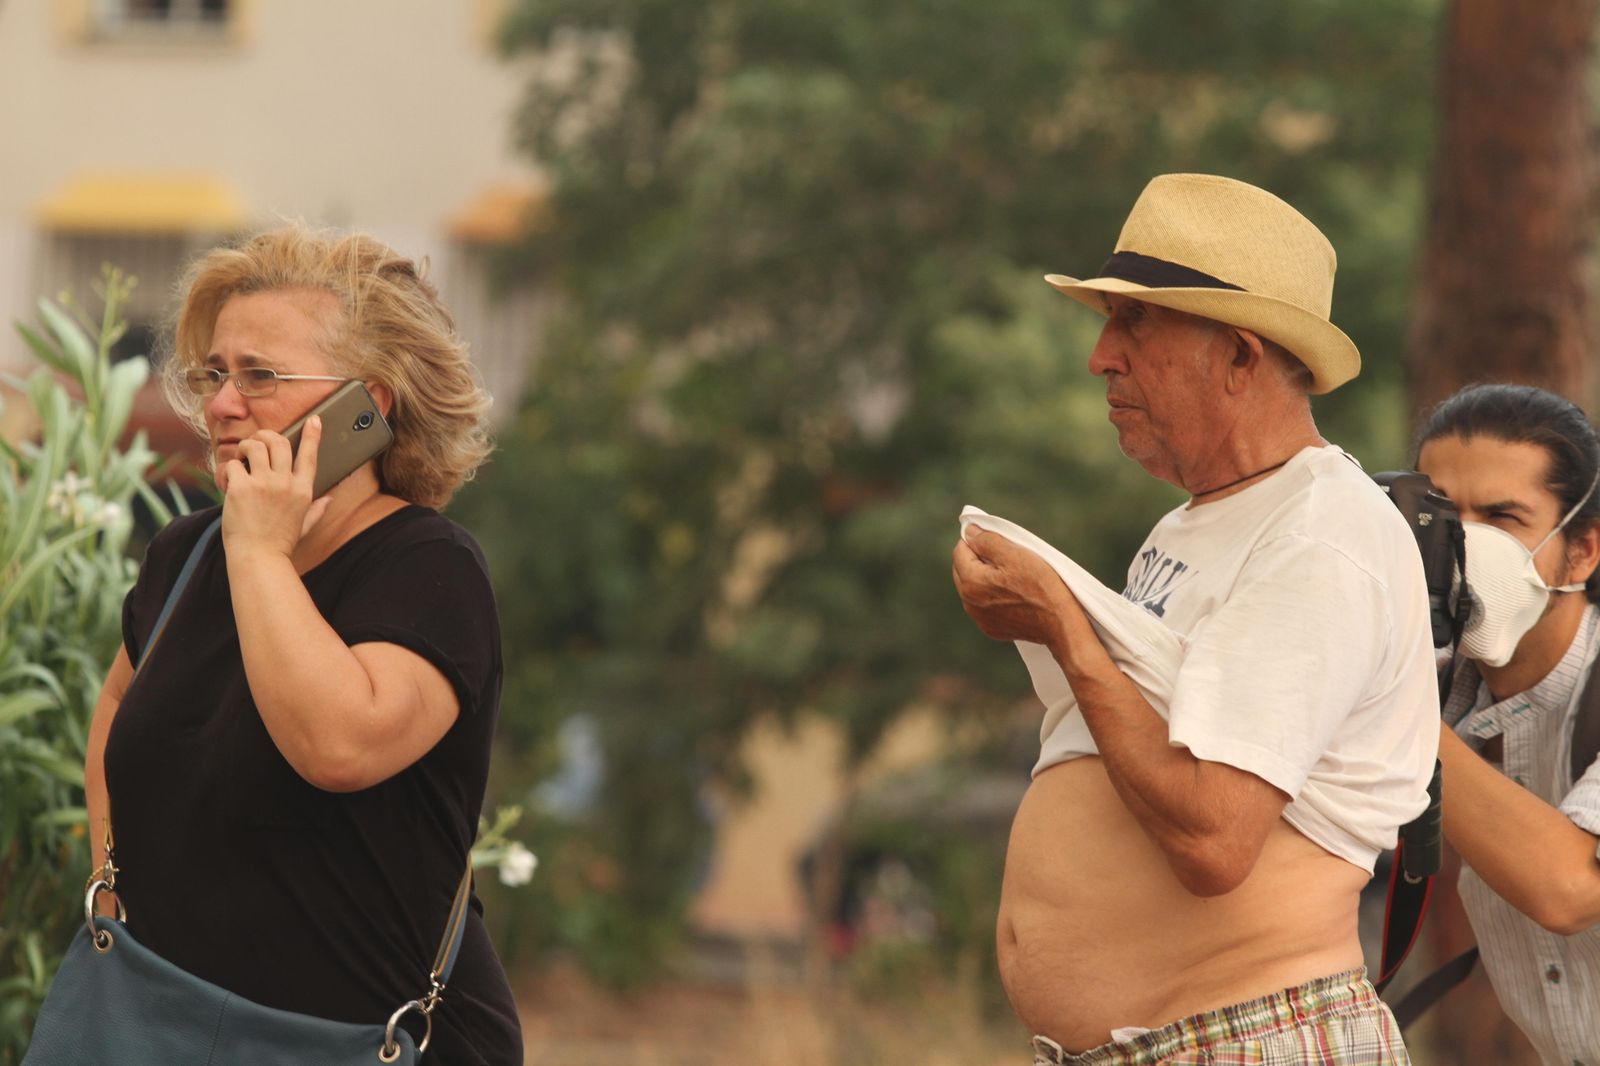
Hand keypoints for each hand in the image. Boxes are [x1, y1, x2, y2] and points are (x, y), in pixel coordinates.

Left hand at [220, 416, 330, 558]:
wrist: (259, 559)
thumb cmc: (280, 544)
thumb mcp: (304, 525)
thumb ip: (317, 509)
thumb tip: (330, 499)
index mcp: (303, 490)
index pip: (310, 454)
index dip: (313, 434)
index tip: (314, 419)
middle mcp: (286, 483)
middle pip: (279, 441)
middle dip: (265, 435)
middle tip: (255, 442)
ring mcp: (264, 484)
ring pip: (254, 445)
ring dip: (245, 446)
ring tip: (241, 458)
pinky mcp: (242, 488)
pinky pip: (233, 464)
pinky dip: (228, 470)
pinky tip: (228, 482)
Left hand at [952, 528, 1084, 649]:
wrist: (1060, 623)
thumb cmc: (1041, 587)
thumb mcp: (1014, 555)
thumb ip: (987, 541)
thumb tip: (969, 532)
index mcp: (971, 583)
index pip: (960, 551)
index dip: (976, 540)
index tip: (994, 539)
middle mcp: (969, 603)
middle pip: (963, 570)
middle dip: (978, 559)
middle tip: (1005, 556)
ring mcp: (980, 618)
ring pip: (973, 587)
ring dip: (985, 577)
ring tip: (1011, 575)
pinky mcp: (992, 628)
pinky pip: (984, 605)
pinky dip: (993, 595)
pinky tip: (1013, 593)